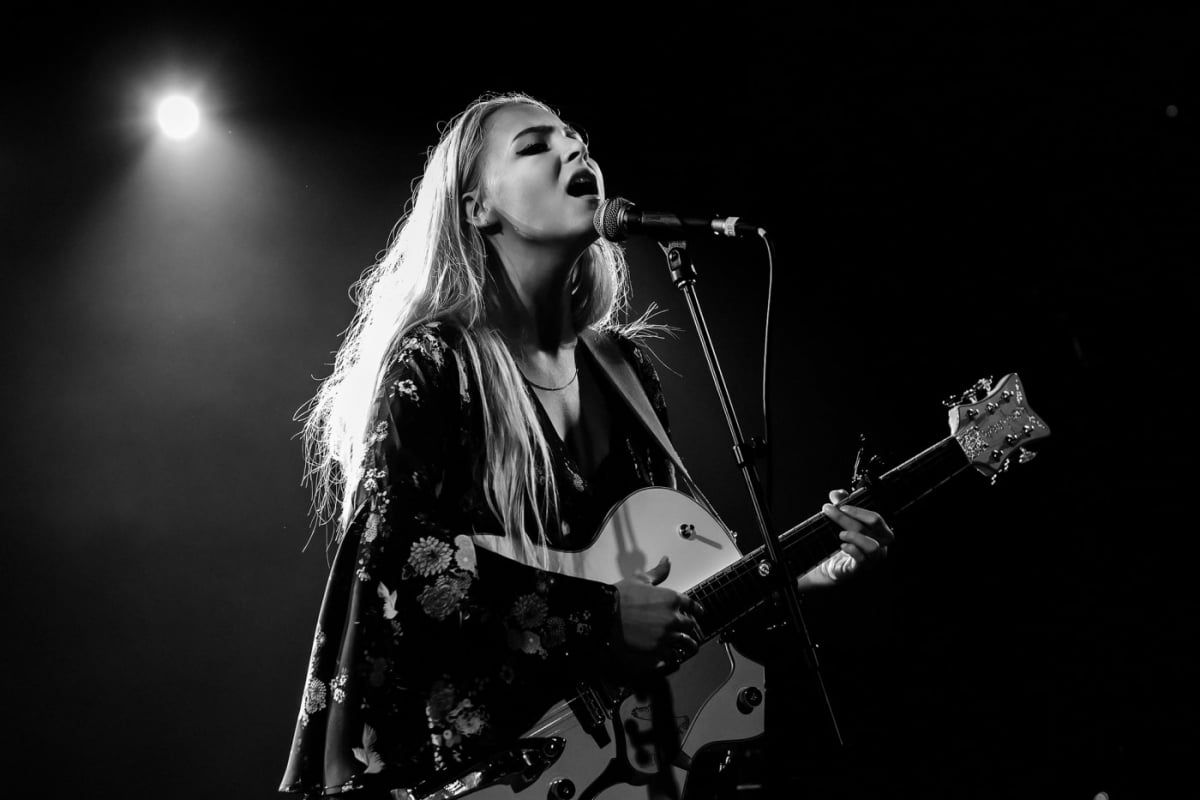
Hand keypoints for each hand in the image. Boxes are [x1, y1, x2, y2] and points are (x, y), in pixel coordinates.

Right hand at [610, 556, 700, 673]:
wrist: (606, 613)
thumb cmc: (621, 596)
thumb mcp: (641, 580)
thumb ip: (658, 572)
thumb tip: (667, 561)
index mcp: (672, 598)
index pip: (693, 606)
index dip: (696, 611)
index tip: (697, 614)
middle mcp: (673, 617)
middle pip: (690, 626)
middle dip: (688, 627)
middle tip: (686, 630)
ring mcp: (666, 635)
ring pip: (686, 644)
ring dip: (687, 645)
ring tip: (686, 647)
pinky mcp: (657, 649)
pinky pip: (672, 656)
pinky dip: (672, 656)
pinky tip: (671, 656)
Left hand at [803, 489, 895, 586]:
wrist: (831, 565)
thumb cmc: (842, 542)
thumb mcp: (841, 521)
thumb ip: (841, 504)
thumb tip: (837, 493)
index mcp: (878, 532)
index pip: (876, 518)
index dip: (858, 510)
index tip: (840, 505)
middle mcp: (880, 545)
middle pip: (872, 527)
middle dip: (848, 517)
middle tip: (830, 511)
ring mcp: (873, 558)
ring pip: (872, 546)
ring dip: (854, 536)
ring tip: (840, 534)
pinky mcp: (862, 569)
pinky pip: (863, 560)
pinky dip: (852, 550)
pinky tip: (842, 545)